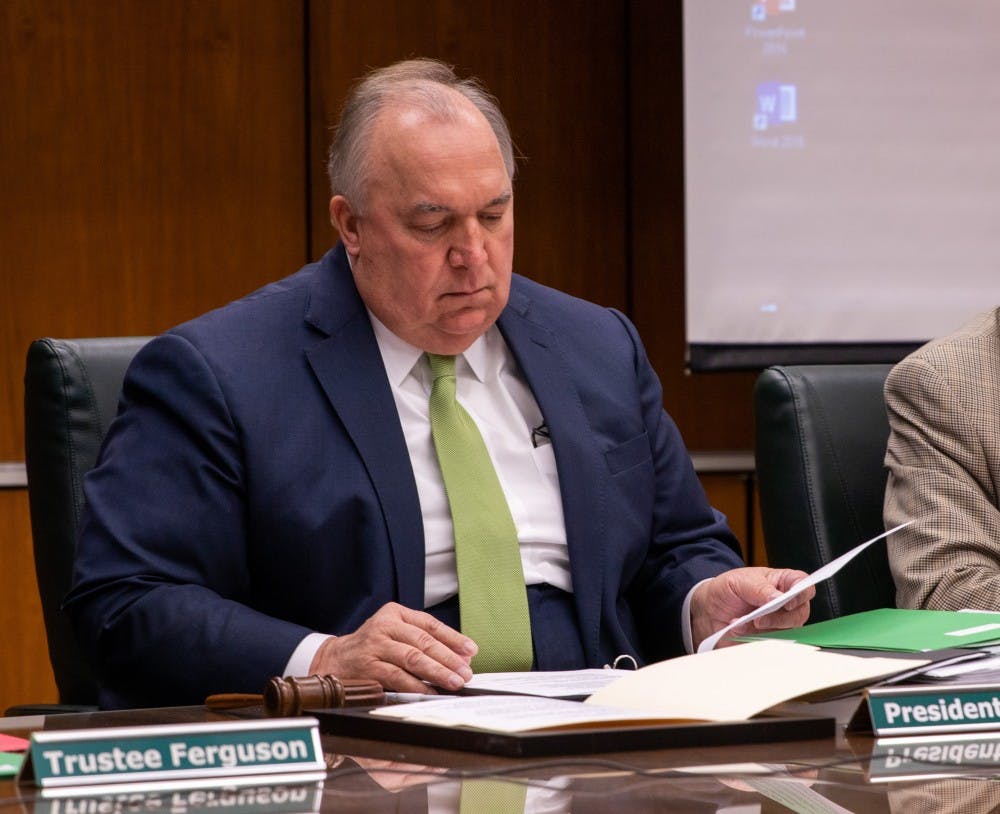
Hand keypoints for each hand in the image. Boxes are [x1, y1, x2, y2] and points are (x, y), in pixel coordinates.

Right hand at [308, 602, 476, 692]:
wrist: (333, 659)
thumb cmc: (372, 647)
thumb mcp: (395, 634)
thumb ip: (423, 641)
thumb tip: (461, 657)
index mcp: (395, 613)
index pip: (430, 624)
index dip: (453, 638)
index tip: (471, 651)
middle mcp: (385, 625)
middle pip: (423, 641)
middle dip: (449, 658)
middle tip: (466, 672)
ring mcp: (375, 645)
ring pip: (412, 658)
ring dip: (437, 672)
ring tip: (454, 682)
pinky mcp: (367, 666)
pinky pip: (397, 676)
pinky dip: (416, 686)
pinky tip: (430, 692)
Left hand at [690, 567, 812, 650]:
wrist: (709, 609)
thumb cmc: (728, 589)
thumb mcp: (740, 581)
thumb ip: (760, 589)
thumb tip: (779, 599)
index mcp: (783, 583)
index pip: (804, 586)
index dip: (801, 594)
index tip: (787, 602)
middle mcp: (786, 605)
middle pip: (800, 614)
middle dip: (779, 619)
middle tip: (758, 619)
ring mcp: (780, 624)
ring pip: (787, 632)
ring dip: (763, 631)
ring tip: (740, 623)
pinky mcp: (769, 639)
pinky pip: (771, 644)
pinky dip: (754, 639)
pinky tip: (739, 632)